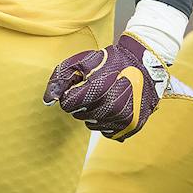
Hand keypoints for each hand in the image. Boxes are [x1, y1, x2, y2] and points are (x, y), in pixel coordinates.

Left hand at [43, 33, 192, 140]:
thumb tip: (48, 100)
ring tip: (105, 95)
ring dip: (93, 112)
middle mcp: (113, 107)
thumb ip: (61, 77)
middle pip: (79, 115)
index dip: (70, 94)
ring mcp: (123, 119)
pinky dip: (106, 121)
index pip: (67, 104)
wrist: (145, 65)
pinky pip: (106, 131)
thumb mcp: (83, 61)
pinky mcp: (131, 127)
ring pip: (92, 124)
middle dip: (82, 102)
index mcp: (99, 88)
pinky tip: (113, 106)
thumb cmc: (111, 61)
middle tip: (96, 88)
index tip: (80, 85)